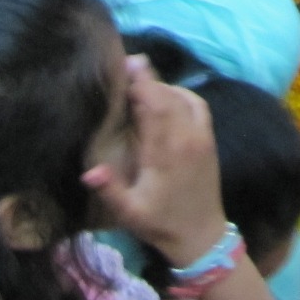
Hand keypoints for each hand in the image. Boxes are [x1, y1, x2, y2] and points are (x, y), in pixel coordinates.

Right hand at [81, 57, 225, 265]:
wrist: (201, 235)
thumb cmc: (160, 223)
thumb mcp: (130, 213)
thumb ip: (110, 191)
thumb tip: (90, 171)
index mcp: (165, 152)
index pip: (155, 106)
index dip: (141, 82)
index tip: (125, 66)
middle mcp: (186, 138)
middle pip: (167, 96)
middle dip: (148, 78)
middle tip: (127, 64)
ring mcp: (202, 137)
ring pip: (183, 98)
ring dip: (163, 85)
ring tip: (142, 80)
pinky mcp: (209, 140)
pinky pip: (198, 106)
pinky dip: (182, 94)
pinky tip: (167, 95)